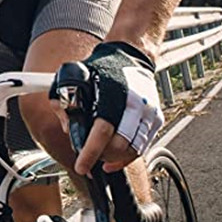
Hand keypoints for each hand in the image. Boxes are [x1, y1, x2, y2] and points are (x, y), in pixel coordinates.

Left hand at [49, 41, 162, 175]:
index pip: (102, 130)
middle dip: (102, 156)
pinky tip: (114, 159)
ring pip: (134, 149)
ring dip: (115, 159)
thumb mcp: (72, 78)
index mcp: (112, 93)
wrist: (130, 55)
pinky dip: (128, 157)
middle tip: (90, 157)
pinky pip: (144, 146)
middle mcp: (134, 104)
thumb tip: (68, 129)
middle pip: (120, 144)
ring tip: (101, 158)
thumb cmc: (101, 68)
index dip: (91, 152)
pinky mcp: (156, 117)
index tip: (81, 167)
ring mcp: (148, 111)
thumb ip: (64, 103)